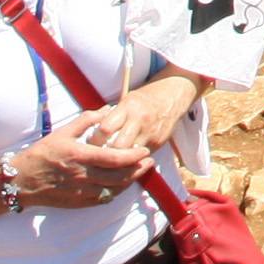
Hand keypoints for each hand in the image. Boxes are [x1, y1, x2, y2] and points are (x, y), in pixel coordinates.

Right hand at [14, 114, 152, 207]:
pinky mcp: (77, 202)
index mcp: (81, 156)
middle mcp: (83, 176)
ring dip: (130, 181)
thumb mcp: (63, 131)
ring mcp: (81, 192)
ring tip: (139, 171)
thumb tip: (107, 109)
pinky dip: (115, 192)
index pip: (114, 158)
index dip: (133, 156)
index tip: (145, 150)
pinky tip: (121, 184)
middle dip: (137, 169)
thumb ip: (87, 119)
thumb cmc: (42, 153)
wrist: (22, 181)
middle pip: (119, 176)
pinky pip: (102, 200)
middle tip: (149, 161)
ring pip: (113, 190)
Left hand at [77, 77, 198, 162]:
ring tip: (109, 166)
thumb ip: (111, 117)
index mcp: (128, 106)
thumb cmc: (143, 100)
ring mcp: (150, 132)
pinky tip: (123, 165)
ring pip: (129, 157)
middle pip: (117, 146)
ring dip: (118, 163)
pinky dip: (130, 164)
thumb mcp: (126, 100)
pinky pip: (140, 159)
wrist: (172, 96)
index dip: (95, 140)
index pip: (106, 128)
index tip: (90, 144)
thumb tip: (90, 136)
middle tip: (97, 160)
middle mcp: (139, 119)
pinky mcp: (158, 143)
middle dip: (106, 156)